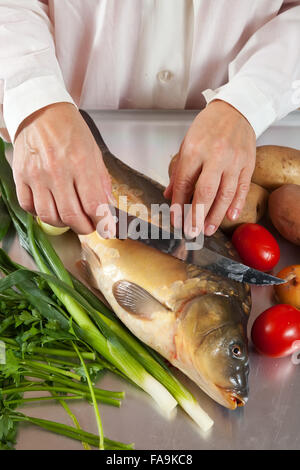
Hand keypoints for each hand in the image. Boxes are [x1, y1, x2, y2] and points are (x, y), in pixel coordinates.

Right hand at [13, 103, 113, 234]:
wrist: (41, 111)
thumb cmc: (71, 130)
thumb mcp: (94, 153)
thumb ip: (101, 183)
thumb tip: (107, 208)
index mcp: (81, 163)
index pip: (94, 205)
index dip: (102, 223)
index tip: (106, 229)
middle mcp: (58, 171)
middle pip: (72, 216)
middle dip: (84, 227)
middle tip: (89, 225)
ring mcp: (37, 175)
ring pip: (49, 216)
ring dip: (63, 224)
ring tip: (70, 218)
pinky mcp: (21, 176)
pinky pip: (29, 207)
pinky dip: (41, 213)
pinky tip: (50, 207)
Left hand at [164, 100, 255, 235]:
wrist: (235, 110)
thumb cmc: (208, 127)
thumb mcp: (186, 144)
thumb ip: (179, 172)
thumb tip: (169, 195)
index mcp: (194, 150)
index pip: (184, 183)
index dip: (178, 204)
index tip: (176, 220)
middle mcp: (215, 155)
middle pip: (206, 191)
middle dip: (197, 215)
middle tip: (192, 232)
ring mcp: (234, 160)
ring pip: (225, 193)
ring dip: (216, 215)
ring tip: (208, 229)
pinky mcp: (248, 163)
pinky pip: (243, 187)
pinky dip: (237, 204)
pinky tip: (230, 216)